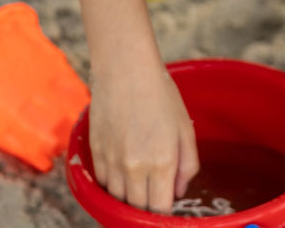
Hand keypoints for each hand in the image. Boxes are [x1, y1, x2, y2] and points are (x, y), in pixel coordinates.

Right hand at [88, 64, 198, 213]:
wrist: (125, 70)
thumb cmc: (160, 95)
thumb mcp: (185, 128)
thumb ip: (188, 164)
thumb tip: (179, 191)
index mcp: (162, 161)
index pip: (160, 209)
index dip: (164, 214)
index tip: (167, 207)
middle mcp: (135, 167)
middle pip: (138, 208)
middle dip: (148, 208)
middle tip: (156, 196)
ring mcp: (112, 161)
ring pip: (119, 199)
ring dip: (130, 199)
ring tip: (141, 188)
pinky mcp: (96, 153)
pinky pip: (104, 184)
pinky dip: (114, 186)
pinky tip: (124, 175)